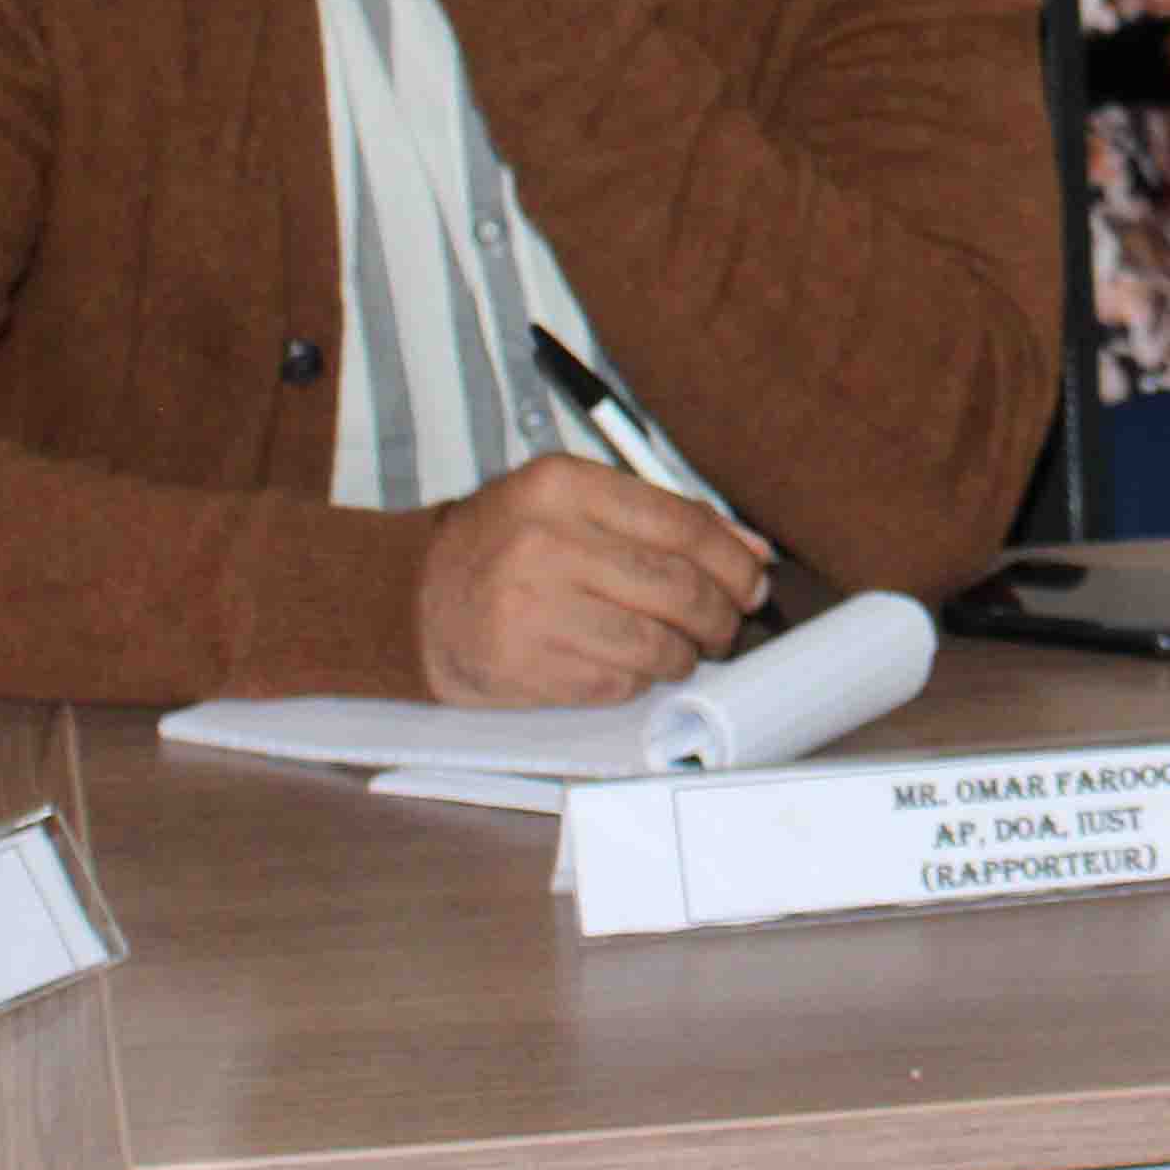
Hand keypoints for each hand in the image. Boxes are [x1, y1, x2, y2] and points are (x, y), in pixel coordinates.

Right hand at [417, 453, 774, 705]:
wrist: (415, 600)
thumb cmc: (508, 546)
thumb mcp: (573, 505)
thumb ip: (661, 519)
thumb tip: (752, 553)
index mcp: (564, 486)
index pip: (682, 524)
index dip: (733, 560)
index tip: (754, 581)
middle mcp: (546, 542)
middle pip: (676, 586)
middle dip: (720, 614)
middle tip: (727, 625)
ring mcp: (531, 608)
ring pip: (654, 643)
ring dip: (685, 654)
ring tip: (684, 650)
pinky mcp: (524, 667)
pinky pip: (617, 683)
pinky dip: (641, 680)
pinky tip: (635, 667)